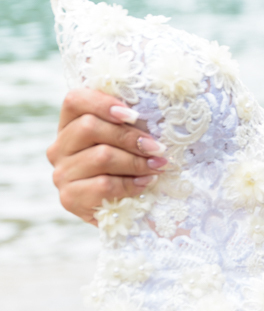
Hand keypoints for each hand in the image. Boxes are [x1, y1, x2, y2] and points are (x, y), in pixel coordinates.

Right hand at [46, 90, 167, 223]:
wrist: (124, 210)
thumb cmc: (128, 167)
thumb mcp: (126, 140)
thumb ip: (129, 124)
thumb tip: (152, 113)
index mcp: (70, 125)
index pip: (75, 101)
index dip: (103, 103)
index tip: (133, 115)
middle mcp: (60, 147)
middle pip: (89, 127)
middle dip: (130, 137)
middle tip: (157, 148)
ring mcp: (62, 173)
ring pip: (101, 156)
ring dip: (136, 162)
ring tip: (157, 166)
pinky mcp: (70, 198)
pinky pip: (104, 185)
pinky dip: (130, 184)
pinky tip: (145, 183)